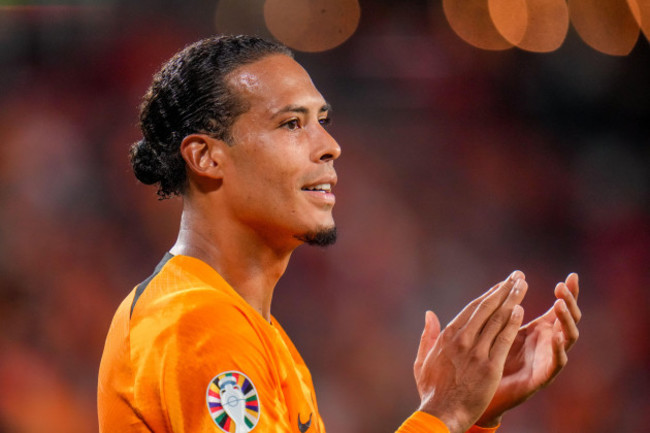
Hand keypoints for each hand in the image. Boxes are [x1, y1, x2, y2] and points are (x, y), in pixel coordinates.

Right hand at [414, 271, 527, 432]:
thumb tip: (429, 314)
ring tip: (523, 286)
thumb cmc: (432, 390)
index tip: (501, 284)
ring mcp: (476, 352)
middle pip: (486, 308)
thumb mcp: (422, 360)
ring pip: (497, 319)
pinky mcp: (489, 366)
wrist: (441, 413)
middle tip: (517, 276)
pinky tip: (521, 310)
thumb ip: (427, 336)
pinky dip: (512, 323)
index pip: (472, 308)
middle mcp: (462, 339)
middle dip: (504, 290)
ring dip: (512, 300)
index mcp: (447, 336)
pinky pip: (503, 339)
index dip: (489, 294)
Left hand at [476, 273, 581, 426]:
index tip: (573, 275)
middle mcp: (548, 343)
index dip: (568, 292)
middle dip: (569, 301)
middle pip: (568, 319)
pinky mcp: (543, 377)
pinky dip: (559, 349)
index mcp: (538, 330)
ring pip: (568, 337)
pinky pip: (557, 363)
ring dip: (566, 320)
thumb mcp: (496, 329)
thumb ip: (501, 311)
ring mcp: (548, 359)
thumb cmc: (487, 359)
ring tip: (559, 304)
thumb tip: (501, 286)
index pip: (559, 307)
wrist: (480, 393)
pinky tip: (556, 336)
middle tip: (563, 287)